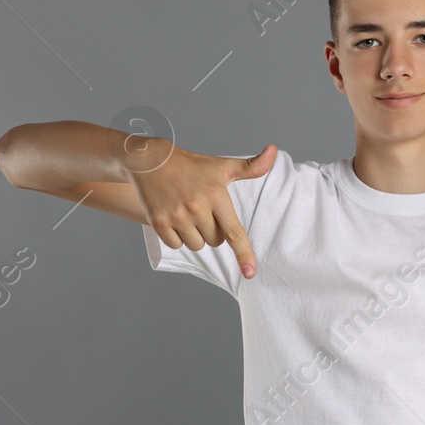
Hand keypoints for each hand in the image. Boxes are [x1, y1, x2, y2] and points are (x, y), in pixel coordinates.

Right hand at [124, 138, 277, 278]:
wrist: (150, 160)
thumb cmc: (191, 166)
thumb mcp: (221, 166)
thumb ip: (251, 167)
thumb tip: (274, 150)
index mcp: (216, 195)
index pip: (234, 231)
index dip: (244, 254)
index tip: (250, 273)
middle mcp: (197, 206)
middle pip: (215, 241)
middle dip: (212, 231)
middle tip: (202, 210)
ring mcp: (177, 215)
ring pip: (197, 245)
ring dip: (195, 235)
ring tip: (187, 213)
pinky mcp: (159, 222)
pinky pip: (176, 245)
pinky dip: (176, 237)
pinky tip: (173, 217)